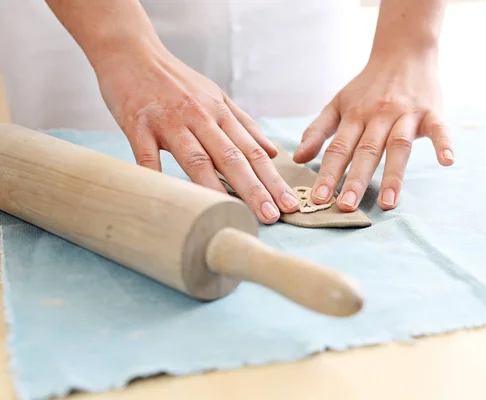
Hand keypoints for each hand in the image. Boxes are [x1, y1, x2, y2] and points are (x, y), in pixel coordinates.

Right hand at [95, 47, 299, 223]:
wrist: (131, 51)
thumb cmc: (175, 80)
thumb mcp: (216, 96)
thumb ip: (244, 124)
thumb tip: (273, 151)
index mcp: (220, 113)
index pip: (253, 151)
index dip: (272, 179)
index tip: (289, 203)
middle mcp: (200, 117)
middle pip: (232, 158)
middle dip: (255, 189)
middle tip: (272, 216)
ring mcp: (170, 122)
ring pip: (197, 158)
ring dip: (218, 188)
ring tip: (235, 215)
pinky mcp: (139, 125)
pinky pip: (148, 155)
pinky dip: (158, 175)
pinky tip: (169, 197)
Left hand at [293, 52, 453, 211]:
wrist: (403, 52)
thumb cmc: (367, 86)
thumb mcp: (338, 104)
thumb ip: (317, 131)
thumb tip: (298, 158)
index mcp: (354, 116)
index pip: (339, 148)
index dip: (328, 174)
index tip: (319, 199)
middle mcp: (378, 116)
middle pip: (366, 151)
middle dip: (356, 180)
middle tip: (346, 207)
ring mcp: (406, 114)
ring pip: (398, 146)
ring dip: (394, 175)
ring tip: (389, 203)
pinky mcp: (431, 111)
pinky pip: (439, 128)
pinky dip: (443, 143)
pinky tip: (447, 161)